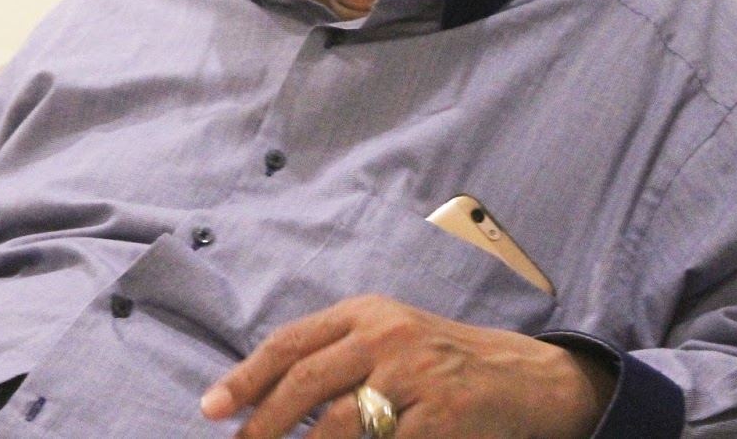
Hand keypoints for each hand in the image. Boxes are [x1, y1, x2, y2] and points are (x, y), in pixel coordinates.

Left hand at [200, 295, 614, 438]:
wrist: (525, 377)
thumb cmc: (441, 362)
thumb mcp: (387, 337)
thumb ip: (334, 355)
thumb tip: (262, 396)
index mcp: (365, 313)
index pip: (290, 343)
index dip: (245, 377)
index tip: (211, 408)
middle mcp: (387, 336)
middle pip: (305, 381)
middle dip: (262, 421)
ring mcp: (416, 376)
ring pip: (338, 423)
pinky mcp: (443, 417)